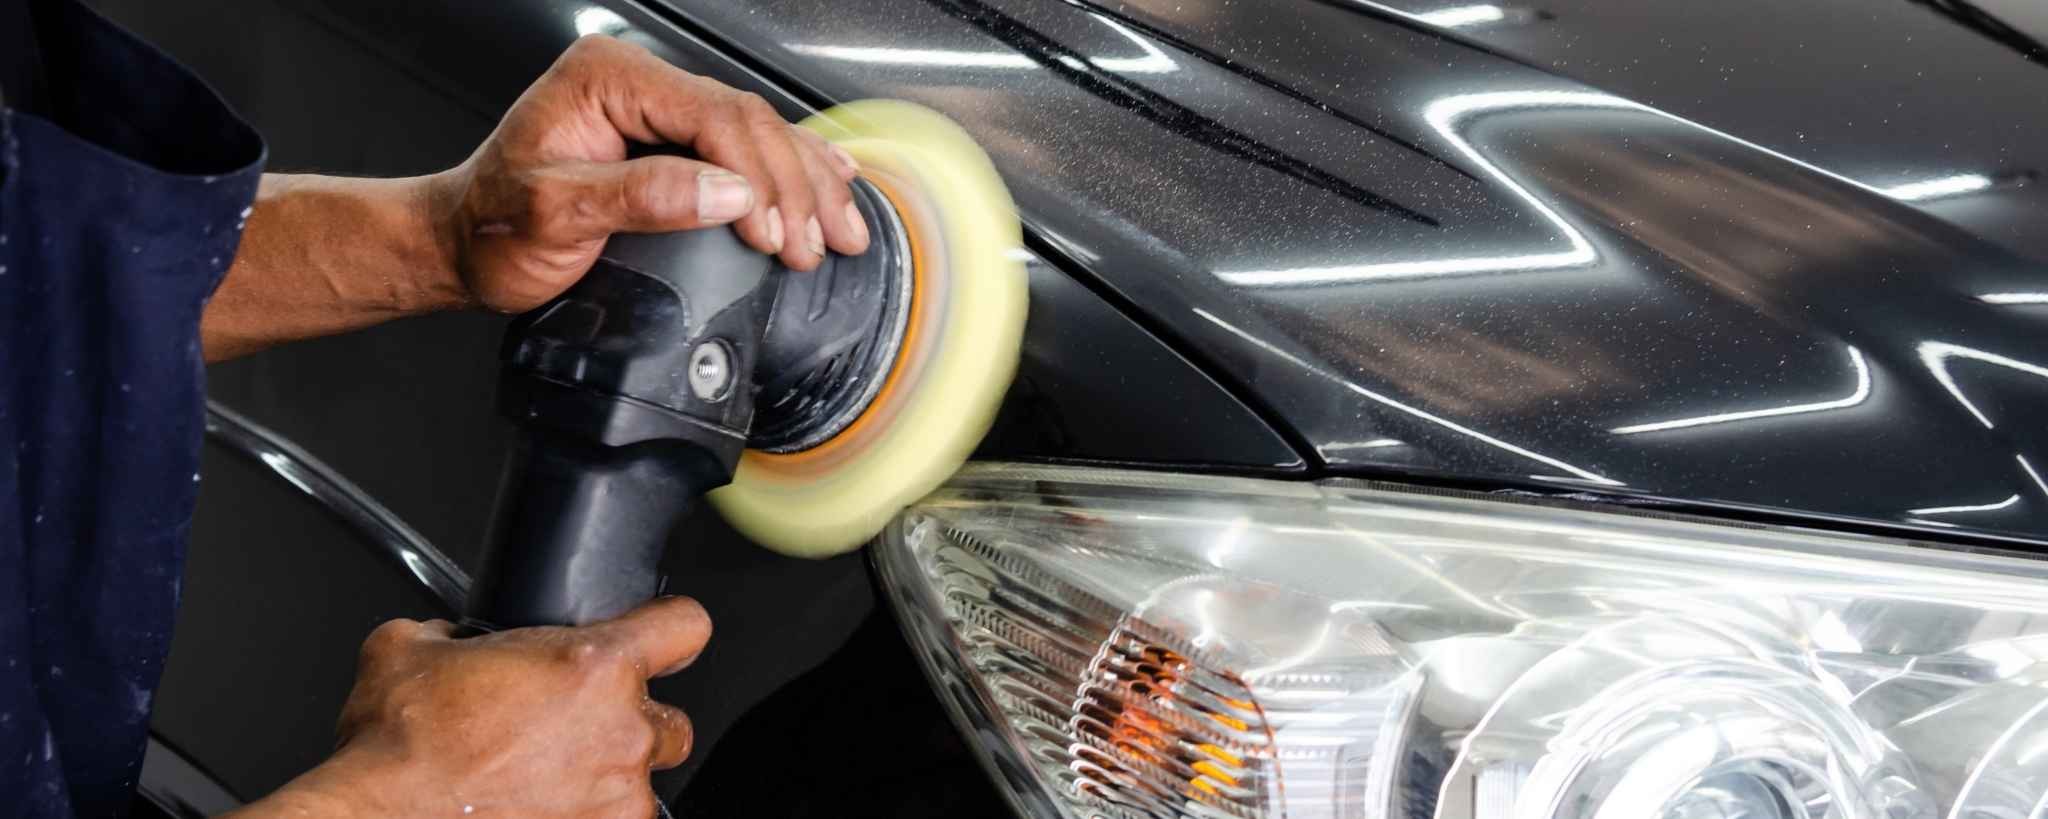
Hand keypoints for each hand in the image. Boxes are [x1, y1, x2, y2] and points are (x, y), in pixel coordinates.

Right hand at [232, 597, 711, 817]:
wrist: (377, 817)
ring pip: (645, 781)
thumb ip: (453, 631)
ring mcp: (617, 796)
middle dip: (632, 722)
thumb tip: (452, 636)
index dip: (670, 627)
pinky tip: (540, 809)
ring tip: (550, 779)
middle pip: (672, 718)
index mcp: (594, 665)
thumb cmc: (399, 748)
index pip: (686, 626)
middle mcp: (620, 731)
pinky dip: (585, 815)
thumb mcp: (412, 648)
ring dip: (608, 776)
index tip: (659, 637)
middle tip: (577, 729)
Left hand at [434, 35, 869, 311]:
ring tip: (843, 227)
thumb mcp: (556, 216)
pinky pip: (743, 144)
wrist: (461, 245)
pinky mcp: (667, 137)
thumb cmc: (492, 229)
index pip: (712, 116)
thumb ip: (643, 197)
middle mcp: (634, 81)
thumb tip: (728, 192)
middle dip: (796, 186)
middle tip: (822, 243)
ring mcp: (654, 106)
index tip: (778, 234)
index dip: (759, 177)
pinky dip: (790, 171)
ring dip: (807, 182)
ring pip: (757, 131)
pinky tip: (829, 182)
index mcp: (607, 80)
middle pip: (747, 121)